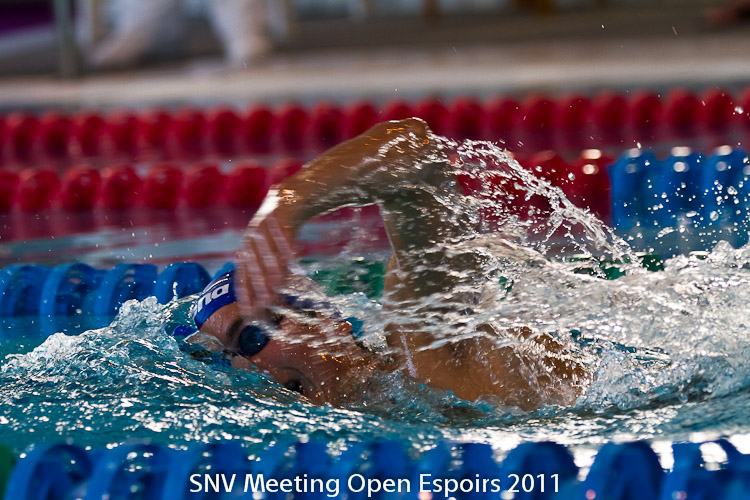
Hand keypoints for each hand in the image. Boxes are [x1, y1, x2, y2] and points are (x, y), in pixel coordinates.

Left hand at [235, 195, 295, 316]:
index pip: (242, 276)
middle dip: (261, 286)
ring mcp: (263, 227)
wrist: (286, 202)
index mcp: (246, 251)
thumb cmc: (278, 234)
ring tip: (280, 284)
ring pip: (269, 252)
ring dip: (275, 269)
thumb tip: (271, 299)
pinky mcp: (278, 216)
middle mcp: (251, 240)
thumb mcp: (269, 252)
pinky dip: (288, 245)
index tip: (248, 312)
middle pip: (255, 267)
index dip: (245, 294)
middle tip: (268, 302)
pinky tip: (293, 256)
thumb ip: (268, 273)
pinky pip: (283, 233)